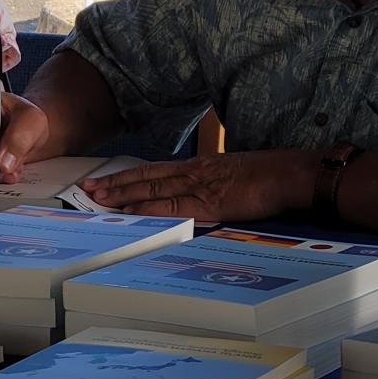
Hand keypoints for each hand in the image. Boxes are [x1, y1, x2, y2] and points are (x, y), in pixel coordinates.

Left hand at [79, 150, 306, 222]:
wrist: (291, 175)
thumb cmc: (270, 178)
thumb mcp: (234, 179)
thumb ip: (213, 187)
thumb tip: (199, 199)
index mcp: (199, 167)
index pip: (155, 170)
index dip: (127, 177)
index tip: (104, 181)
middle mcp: (194, 172)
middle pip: (146, 176)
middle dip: (114, 183)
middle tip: (85, 189)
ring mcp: (201, 185)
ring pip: (153, 188)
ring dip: (123, 194)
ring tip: (98, 199)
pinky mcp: (211, 202)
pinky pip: (175, 205)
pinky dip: (150, 207)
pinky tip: (132, 211)